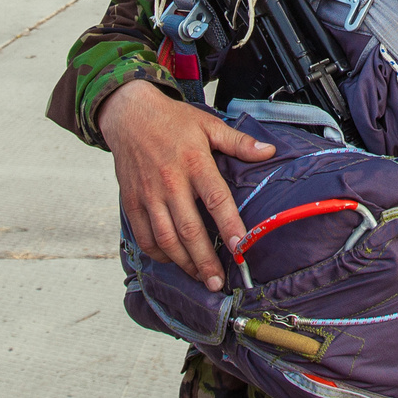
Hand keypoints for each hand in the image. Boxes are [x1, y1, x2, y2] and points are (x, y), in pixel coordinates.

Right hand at [98, 79, 273, 290]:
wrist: (128, 114)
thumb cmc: (172, 121)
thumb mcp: (208, 125)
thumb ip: (238, 142)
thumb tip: (269, 151)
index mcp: (194, 162)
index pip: (215, 199)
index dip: (229, 225)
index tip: (241, 247)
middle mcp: (170, 182)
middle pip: (189, 229)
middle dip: (205, 261)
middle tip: (218, 282)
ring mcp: (148, 194)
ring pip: (165, 238)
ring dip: (183, 263)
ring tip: (200, 278)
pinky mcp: (131, 202)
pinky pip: (143, 236)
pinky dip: (158, 254)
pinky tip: (173, 261)